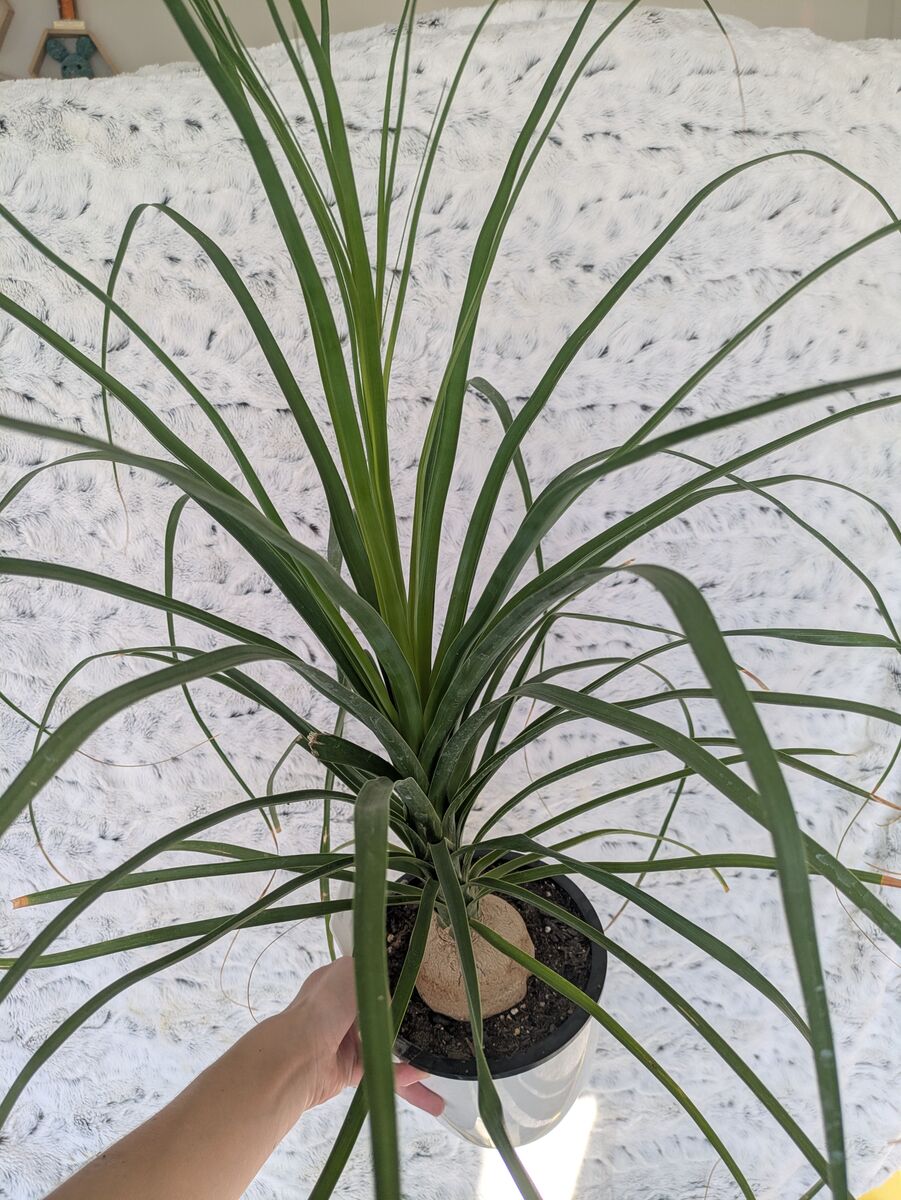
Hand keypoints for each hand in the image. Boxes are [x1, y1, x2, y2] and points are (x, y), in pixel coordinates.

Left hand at [275, 956, 444, 1116]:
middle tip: (438, 1028)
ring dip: (413, 1060)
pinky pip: (381, 1071)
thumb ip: (375, 971)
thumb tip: (394, 983)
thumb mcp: (351, 970)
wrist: (297, 1056)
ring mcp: (346, 1043)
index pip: (371, 979)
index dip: (396, 982)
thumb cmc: (324, 1006)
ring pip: (386, 1048)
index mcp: (338, 984)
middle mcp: (342, 1012)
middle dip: (410, 1024)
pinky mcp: (349, 1071)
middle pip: (383, 1015)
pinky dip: (402, 1076)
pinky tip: (422, 1076)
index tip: (425, 986)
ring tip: (442, 1072)